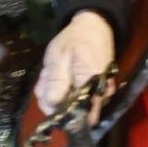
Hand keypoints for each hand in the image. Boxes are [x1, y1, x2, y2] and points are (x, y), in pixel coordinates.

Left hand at [35, 11, 116, 125]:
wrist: (94, 27)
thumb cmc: (75, 40)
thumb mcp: (58, 56)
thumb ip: (56, 82)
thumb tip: (52, 108)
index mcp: (92, 87)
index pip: (78, 118)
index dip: (58, 114)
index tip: (46, 96)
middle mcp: (101, 96)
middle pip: (72, 113)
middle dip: (53, 99)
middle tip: (46, 77)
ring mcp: (100, 95)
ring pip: (71, 106)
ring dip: (56, 93)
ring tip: (53, 72)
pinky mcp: (97, 93)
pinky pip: (76, 99)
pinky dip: (63, 90)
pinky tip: (60, 75)